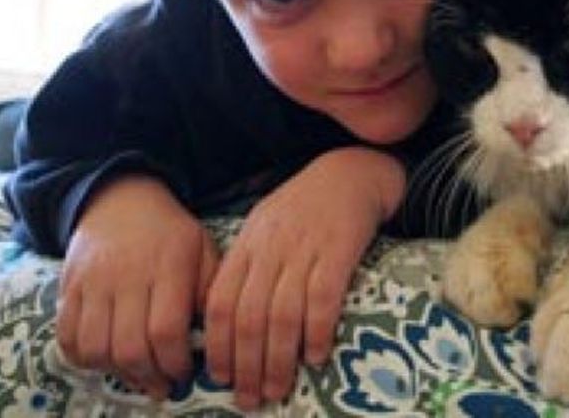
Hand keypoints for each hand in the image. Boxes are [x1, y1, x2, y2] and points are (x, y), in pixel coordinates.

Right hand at [57, 176, 219, 398]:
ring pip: (95, 347)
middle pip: (129, 346)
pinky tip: (106, 360)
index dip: (174, 362)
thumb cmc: (170, 232)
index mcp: (167, 265)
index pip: (166, 329)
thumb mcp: (202, 249)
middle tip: (163, 384)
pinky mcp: (69, 287)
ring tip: (137, 375)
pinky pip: (66, 336)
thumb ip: (210, 290)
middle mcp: (127, 275)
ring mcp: (92, 282)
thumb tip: (214, 336)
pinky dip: (83, 359)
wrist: (120, 199)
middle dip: (149, 376)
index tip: (185, 373)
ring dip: (117, 373)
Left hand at [204, 147, 403, 410]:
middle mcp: (270, 249)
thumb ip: (247, 269)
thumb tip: (230, 325)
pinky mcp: (339, 251)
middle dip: (246, 366)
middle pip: (249, 317)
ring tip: (279, 389)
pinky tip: (316, 356)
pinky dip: (317, 332)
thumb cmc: (306, 207)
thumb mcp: (265, 229)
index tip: (221, 378)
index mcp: (247, 245)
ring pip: (282, 315)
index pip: (219, 303)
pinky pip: (323, 299)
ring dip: (278, 360)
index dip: (218, 346)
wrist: (350, 173)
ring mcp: (304, 250)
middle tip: (250, 399)